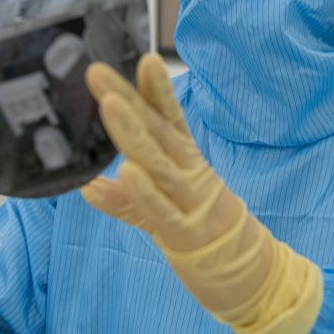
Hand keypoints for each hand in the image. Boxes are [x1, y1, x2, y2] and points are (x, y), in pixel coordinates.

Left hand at [81, 54, 322, 333]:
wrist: (248, 275)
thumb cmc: (201, 232)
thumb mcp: (159, 212)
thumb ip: (124, 201)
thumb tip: (85, 187)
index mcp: (185, 160)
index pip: (167, 118)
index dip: (154, 89)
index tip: (142, 59)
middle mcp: (189, 171)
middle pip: (156, 130)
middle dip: (127, 98)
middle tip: (96, 71)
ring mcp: (190, 199)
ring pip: (157, 161)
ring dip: (132, 132)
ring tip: (109, 105)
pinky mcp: (187, 231)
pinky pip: (162, 209)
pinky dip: (145, 190)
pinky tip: (127, 170)